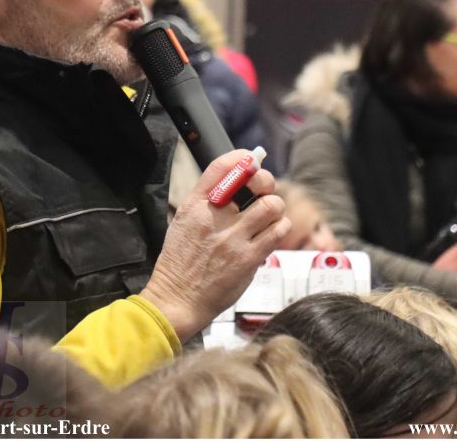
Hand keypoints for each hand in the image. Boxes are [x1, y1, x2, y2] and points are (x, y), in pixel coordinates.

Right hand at [140, 148, 289, 341]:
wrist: (178, 299)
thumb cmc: (180, 264)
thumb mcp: (182, 222)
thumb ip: (205, 203)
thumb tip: (233, 184)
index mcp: (194, 205)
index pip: (221, 167)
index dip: (242, 158)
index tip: (250, 160)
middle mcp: (214, 217)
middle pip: (255, 181)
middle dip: (265, 183)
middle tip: (263, 192)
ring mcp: (233, 238)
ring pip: (272, 205)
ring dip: (275, 208)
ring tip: (268, 217)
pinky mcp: (249, 258)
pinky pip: (278, 231)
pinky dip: (279, 228)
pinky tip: (270, 234)